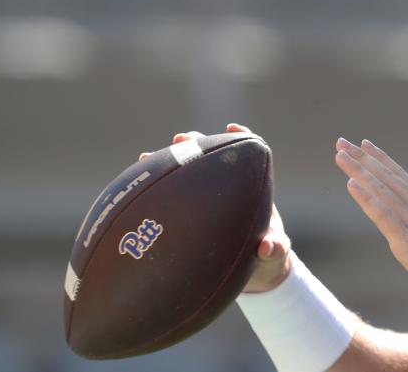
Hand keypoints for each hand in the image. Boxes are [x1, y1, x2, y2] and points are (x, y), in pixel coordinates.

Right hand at [140, 123, 291, 292]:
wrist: (253, 279)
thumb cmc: (268, 261)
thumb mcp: (275, 257)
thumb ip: (276, 250)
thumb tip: (267, 246)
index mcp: (250, 192)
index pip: (247, 157)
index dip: (241, 138)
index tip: (232, 128)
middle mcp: (226, 192)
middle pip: (210, 159)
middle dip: (194, 144)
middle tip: (180, 139)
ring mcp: (204, 204)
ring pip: (184, 177)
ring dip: (167, 165)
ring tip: (146, 157)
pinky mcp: (187, 220)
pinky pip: (168, 204)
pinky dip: (153, 195)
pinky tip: (131, 191)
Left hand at [334, 138, 407, 300]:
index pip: (398, 175)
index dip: (380, 158)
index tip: (364, 145)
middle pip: (384, 176)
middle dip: (361, 158)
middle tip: (342, 142)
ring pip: (380, 189)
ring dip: (357, 170)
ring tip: (340, 155)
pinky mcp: (405, 238)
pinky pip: (382, 213)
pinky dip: (366, 197)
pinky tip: (351, 184)